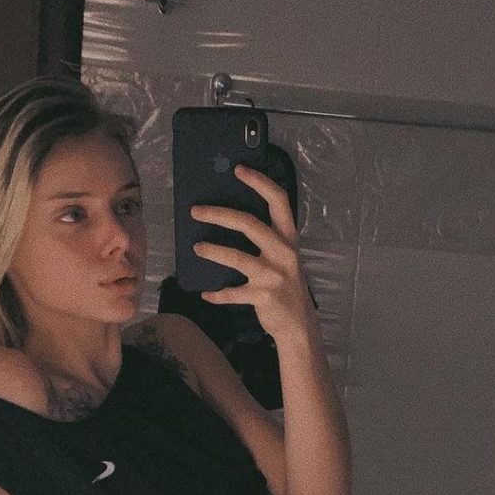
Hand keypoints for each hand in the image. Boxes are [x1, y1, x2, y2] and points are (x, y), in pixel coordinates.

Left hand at [190, 164, 313, 340]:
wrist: (299, 325)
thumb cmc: (285, 286)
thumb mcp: (283, 258)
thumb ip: (265, 240)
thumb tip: (227, 217)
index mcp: (288, 239)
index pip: (278, 201)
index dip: (259, 182)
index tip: (239, 169)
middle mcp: (283, 253)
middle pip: (249, 224)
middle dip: (219, 215)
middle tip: (196, 211)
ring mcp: (273, 275)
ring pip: (237, 257)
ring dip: (213, 252)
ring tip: (196, 248)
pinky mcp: (263, 296)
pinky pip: (233, 293)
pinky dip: (217, 294)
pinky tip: (205, 294)